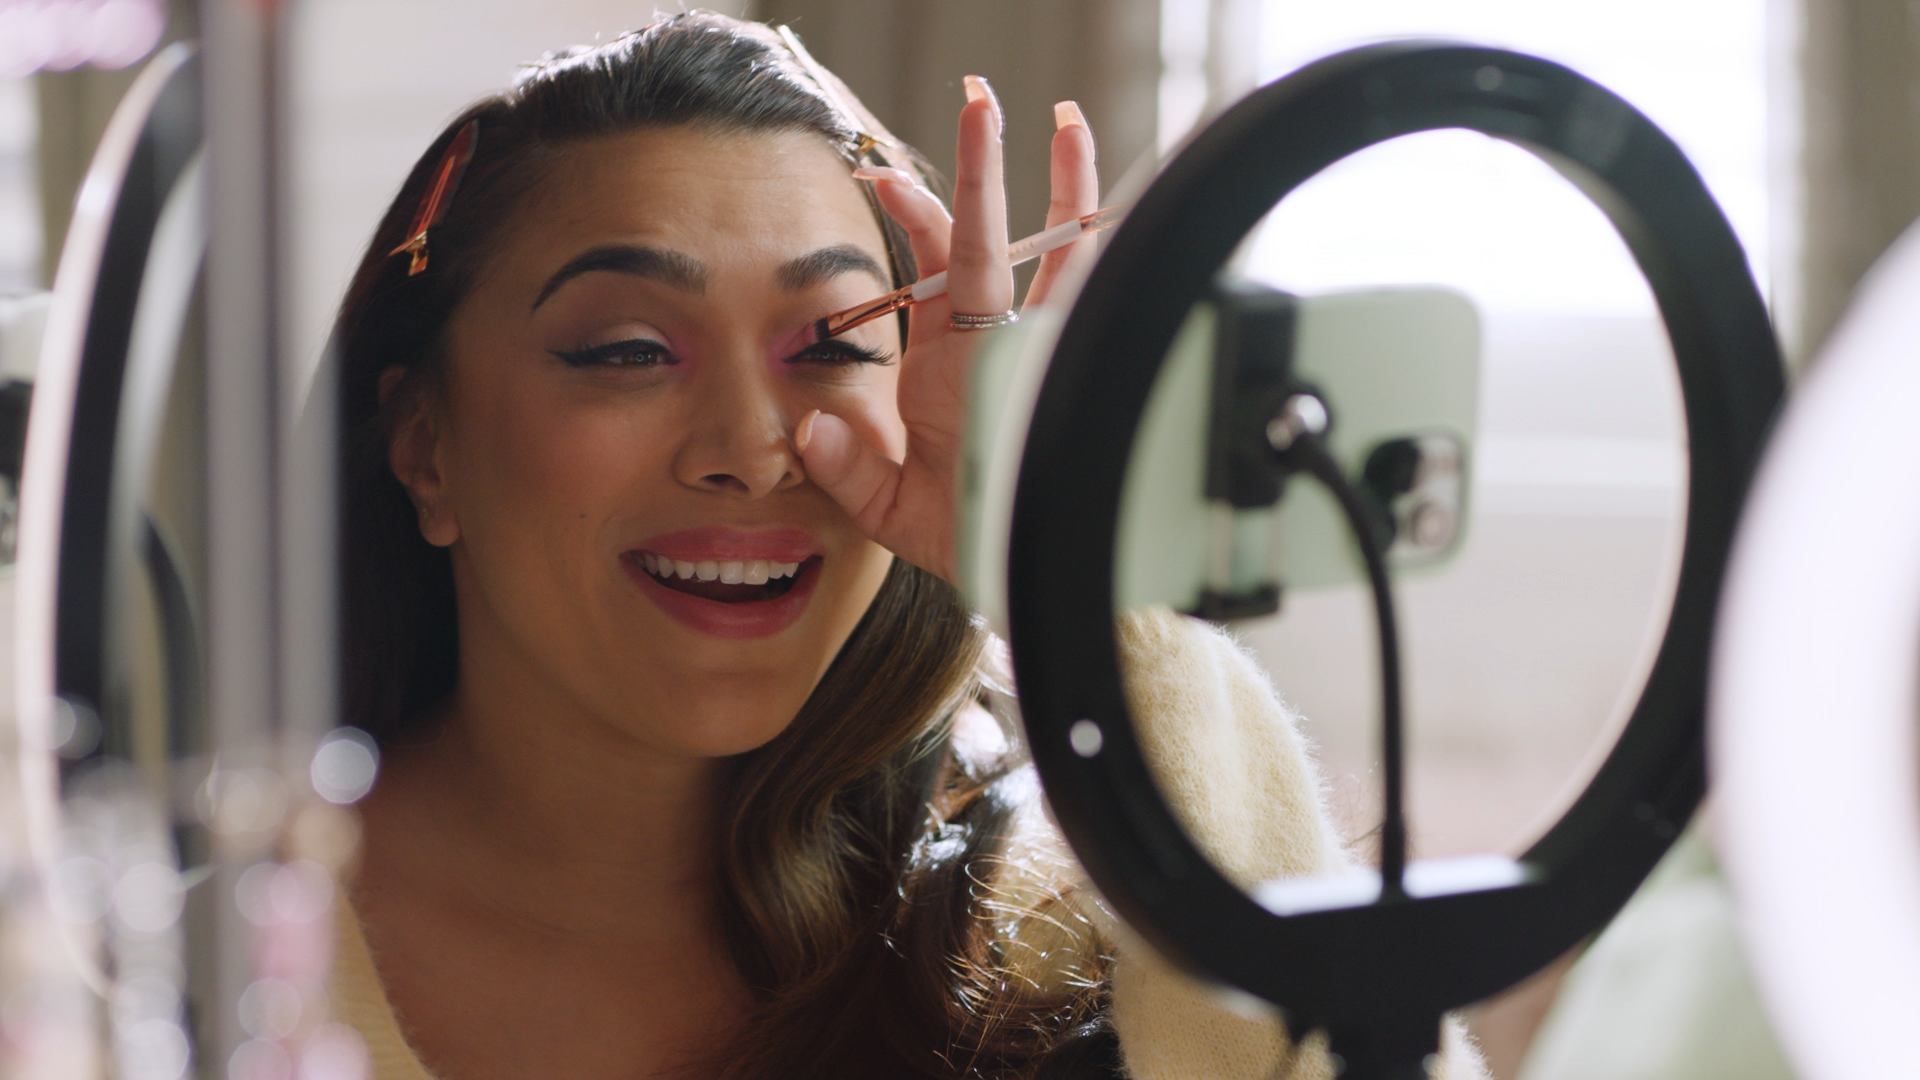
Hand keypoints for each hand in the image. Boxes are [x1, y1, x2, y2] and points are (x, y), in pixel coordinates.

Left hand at [795, 78, 1099, 583]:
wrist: (1035, 578)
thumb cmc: (971, 543)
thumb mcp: (895, 512)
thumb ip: (849, 472)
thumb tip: (812, 429)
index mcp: (946, 368)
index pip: (930, 273)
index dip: (913, 219)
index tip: (881, 173)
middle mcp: (997, 348)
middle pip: (991, 240)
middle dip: (983, 167)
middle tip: (978, 100)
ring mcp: (1046, 353)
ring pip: (1058, 254)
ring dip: (1063, 187)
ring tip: (1065, 120)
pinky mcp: (1085, 368)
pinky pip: (1101, 300)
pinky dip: (1112, 247)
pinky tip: (1121, 199)